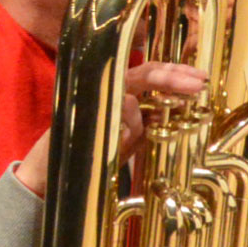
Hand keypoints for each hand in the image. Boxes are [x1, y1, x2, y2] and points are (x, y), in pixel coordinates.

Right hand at [15, 61, 207, 194]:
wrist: (46, 175)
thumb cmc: (90, 155)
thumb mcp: (128, 140)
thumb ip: (149, 124)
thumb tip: (179, 110)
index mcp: (118, 92)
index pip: (149, 72)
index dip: (175, 72)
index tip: (201, 78)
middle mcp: (103, 88)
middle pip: (143, 71)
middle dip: (173, 76)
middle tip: (198, 83)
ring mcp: (90, 97)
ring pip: (130, 87)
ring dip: (149, 104)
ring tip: (164, 114)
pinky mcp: (78, 112)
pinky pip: (112, 109)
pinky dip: (126, 123)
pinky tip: (128, 137)